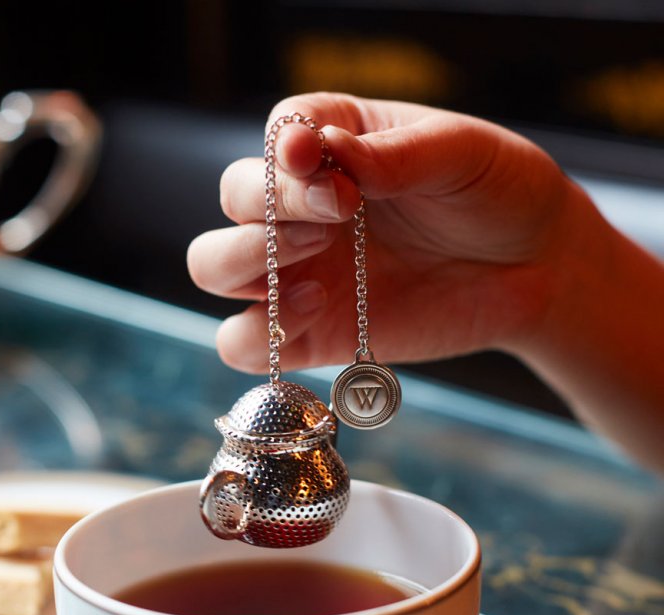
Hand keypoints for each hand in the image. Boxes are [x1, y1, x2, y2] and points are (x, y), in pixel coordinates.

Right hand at [188, 92, 589, 373]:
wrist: (534, 269)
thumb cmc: (498, 194)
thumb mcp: (461, 154)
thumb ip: (392, 154)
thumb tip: (324, 153)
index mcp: (334, 145)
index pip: (277, 137)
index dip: (285, 154)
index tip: (333, 172)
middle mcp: (304, 208)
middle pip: (232, 200)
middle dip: (266, 210)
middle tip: (333, 221)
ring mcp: (301, 272)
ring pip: (214, 267)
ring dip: (241, 266)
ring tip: (312, 273)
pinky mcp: (313, 333)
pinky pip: (244, 343)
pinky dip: (256, 337)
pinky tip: (311, 313)